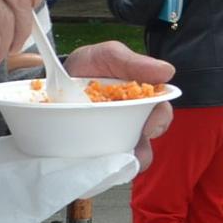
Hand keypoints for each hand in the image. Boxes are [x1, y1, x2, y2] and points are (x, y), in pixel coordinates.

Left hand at [65, 40, 175, 168]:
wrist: (54, 76)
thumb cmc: (89, 64)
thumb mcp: (109, 56)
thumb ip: (134, 63)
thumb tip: (168, 72)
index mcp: (142, 97)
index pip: (161, 111)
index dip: (160, 121)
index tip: (149, 126)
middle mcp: (132, 119)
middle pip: (146, 141)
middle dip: (143, 150)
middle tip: (132, 152)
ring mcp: (113, 134)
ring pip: (128, 156)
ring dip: (125, 163)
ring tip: (113, 164)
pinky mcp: (95, 146)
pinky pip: (103, 163)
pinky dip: (102, 166)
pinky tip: (95, 165)